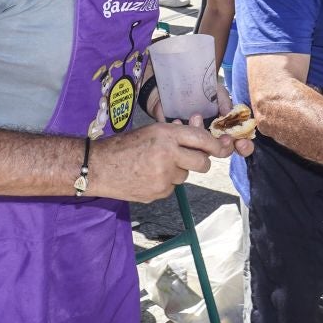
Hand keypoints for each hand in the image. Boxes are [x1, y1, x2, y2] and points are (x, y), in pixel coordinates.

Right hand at [89, 121, 242, 203]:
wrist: (98, 167)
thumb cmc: (124, 145)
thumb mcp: (151, 131)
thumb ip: (176, 133)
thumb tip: (199, 129)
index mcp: (166, 135)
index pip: (201, 140)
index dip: (217, 145)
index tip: (224, 147)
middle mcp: (168, 155)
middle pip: (202, 163)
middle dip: (201, 161)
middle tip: (191, 159)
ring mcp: (163, 177)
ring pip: (185, 176)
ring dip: (177, 172)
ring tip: (155, 165)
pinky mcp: (158, 193)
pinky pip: (171, 187)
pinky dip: (164, 183)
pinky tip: (147, 176)